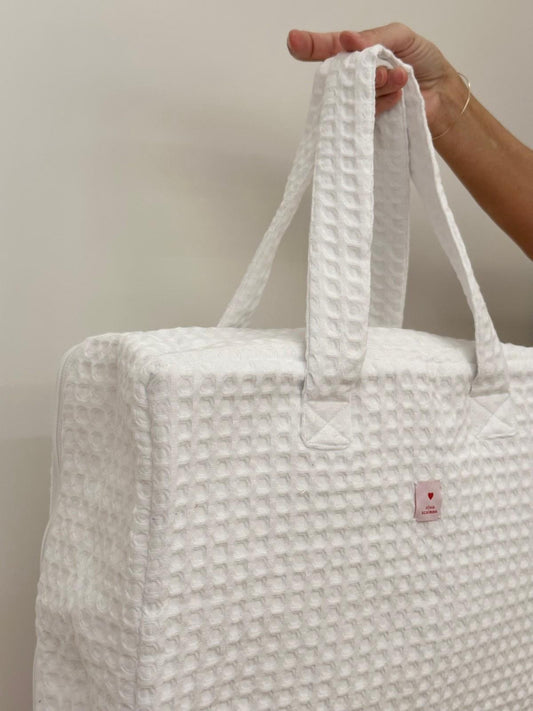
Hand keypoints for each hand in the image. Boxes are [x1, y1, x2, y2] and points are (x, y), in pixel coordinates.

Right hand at [287, 23, 463, 137]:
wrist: (443, 94)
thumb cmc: (425, 63)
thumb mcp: (402, 37)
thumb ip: (374, 38)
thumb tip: (348, 41)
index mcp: (359, 51)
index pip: (331, 47)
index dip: (311, 45)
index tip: (294, 41)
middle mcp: (356, 75)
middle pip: (342, 72)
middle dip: (366, 70)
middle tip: (390, 71)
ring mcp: (362, 98)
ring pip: (357, 91)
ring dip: (381, 84)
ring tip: (401, 80)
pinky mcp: (368, 118)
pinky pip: (366, 110)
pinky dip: (385, 100)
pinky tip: (399, 97)